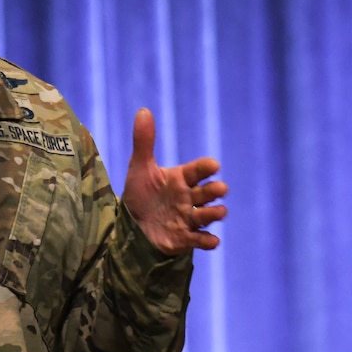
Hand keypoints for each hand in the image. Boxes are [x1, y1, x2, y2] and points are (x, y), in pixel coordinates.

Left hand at [120, 109, 225, 254]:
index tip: (213, 165)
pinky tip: (212, 241)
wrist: (132, 226)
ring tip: (219, 212)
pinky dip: (207, 241)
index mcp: (182, 179)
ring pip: (208, 215)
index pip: (198, 171)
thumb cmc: (141, 194)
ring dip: (215, 214)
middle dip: (215, 191)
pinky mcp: (185, 238)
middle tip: (218, 189)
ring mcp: (189, 218)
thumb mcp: (140, 168)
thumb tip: (143, 110)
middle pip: (208, 193)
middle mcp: (189, 198)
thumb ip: (144, 141)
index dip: (206, 168)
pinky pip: (200, 240)